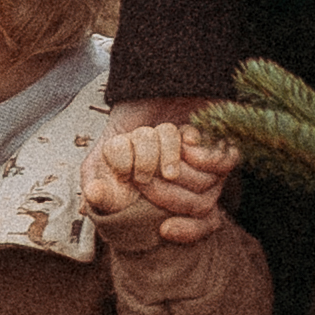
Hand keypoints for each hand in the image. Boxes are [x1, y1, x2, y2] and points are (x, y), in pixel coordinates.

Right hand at [84, 116, 234, 243]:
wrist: (149, 82)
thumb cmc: (129, 121)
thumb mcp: (103, 155)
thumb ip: (95, 181)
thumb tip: (90, 204)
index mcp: (177, 189)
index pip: (198, 224)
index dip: (188, 232)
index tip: (164, 231)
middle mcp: (199, 177)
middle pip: (198, 205)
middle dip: (166, 196)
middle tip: (142, 178)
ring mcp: (213, 160)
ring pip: (206, 185)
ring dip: (176, 168)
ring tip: (160, 151)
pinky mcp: (225, 140)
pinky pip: (221, 164)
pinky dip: (198, 155)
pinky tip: (184, 138)